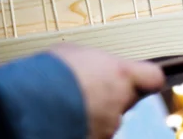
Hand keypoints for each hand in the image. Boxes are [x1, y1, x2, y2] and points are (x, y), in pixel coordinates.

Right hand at [50, 44, 164, 138]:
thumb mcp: (75, 53)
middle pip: (125, 99)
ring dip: (93, 112)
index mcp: (120, 75)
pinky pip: (92, 132)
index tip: (143, 75)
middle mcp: (119, 103)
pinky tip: (64, 117)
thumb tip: (94, 66)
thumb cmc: (50, 72)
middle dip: (110, 95)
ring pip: (107, 118)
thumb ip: (95, 62)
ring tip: (68, 103)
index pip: (152, 77)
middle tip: (87, 88)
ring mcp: (107, 127)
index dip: (146, 77)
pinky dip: (82, 126)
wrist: (31, 101)